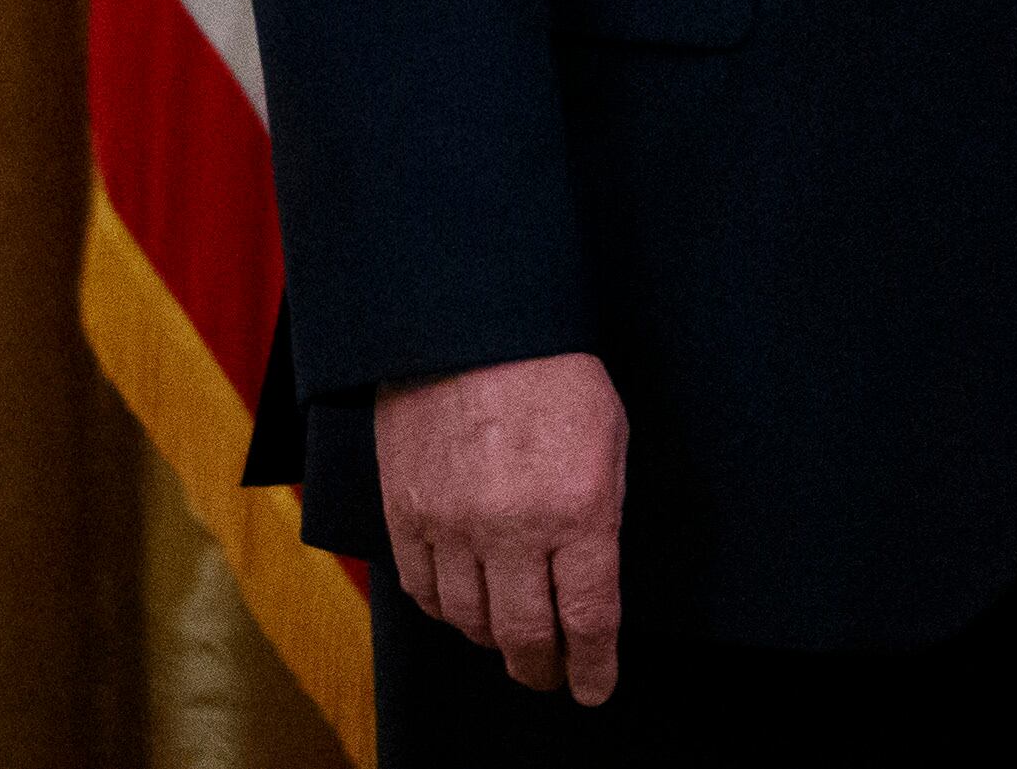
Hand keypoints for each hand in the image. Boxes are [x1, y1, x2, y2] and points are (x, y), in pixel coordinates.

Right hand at [376, 350, 627, 703]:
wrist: (472, 328)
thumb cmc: (556, 375)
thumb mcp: (610, 439)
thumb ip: (602, 514)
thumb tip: (591, 579)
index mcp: (580, 509)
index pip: (590, 617)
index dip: (595, 665)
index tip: (596, 688)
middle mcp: (514, 529)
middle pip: (526, 635)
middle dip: (544, 668)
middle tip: (554, 678)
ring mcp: (453, 527)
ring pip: (471, 622)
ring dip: (495, 644)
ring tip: (513, 646)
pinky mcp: (406, 516)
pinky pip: (423, 592)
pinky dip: (447, 612)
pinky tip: (464, 611)